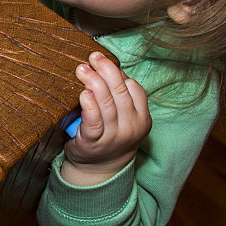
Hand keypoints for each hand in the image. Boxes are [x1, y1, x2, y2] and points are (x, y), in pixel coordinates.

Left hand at [62, 52, 150, 185]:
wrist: (99, 168)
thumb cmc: (110, 136)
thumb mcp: (125, 119)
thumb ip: (120, 98)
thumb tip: (108, 68)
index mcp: (142, 118)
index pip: (134, 89)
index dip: (118, 72)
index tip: (103, 59)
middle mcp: (131, 127)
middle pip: (120, 92)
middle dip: (106, 71)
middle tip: (92, 57)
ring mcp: (113, 136)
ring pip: (107, 104)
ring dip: (94, 83)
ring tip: (83, 69)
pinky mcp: (93, 143)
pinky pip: (93, 121)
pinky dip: (89, 105)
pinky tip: (83, 93)